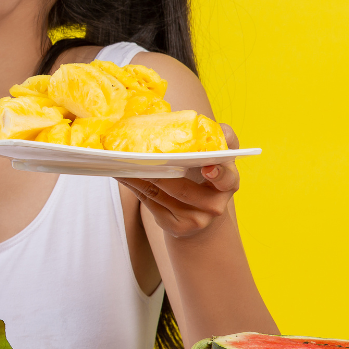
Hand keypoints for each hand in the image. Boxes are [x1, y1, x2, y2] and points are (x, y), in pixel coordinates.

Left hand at [117, 124, 240, 238]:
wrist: (199, 215)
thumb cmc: (203, 176)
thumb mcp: (215, 158)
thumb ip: (217, 139)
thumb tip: (203, 122)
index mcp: (227, 183)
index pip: (227, 178)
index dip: (218, 174)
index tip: (206, 169)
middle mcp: (214, 205)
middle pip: (182, 188)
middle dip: (158, 170)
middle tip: (139, 155)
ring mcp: (195, 219)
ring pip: (159, 193)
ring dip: (137, 176)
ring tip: (122, 160)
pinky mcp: (175, 227)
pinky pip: (148, 202)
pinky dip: (132, 185)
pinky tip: (122, 173)